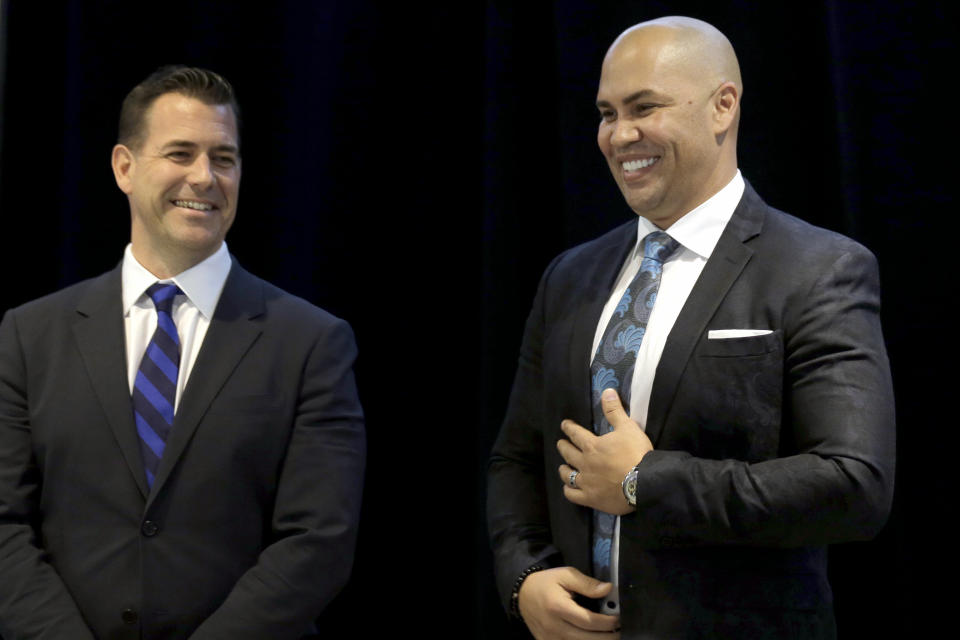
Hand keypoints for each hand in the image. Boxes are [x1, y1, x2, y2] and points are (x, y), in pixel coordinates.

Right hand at [518, 566, 619, 638]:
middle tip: (619, 630)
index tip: (619, 618)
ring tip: (609, 635)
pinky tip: (593, 637)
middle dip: (608, 636)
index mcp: (558, 608)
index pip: (589, 621)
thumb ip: (587, 583)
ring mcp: (550, 639)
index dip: (608, 622)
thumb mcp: (565, 575)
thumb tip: (608, 589)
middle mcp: (554, 627)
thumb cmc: (546, 583)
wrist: (522, 594)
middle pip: (588, 639)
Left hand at [557, 388, 651, 514]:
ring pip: (567, 475)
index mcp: (592, 446)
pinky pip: (572, 495)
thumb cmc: (636, 453)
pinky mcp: (590, 498)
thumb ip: (615, 411)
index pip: (575, 434)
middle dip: (563, 446)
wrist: (644, 483)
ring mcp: (586, 482)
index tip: (564, 425)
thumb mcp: (628, 427)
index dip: (568, 428)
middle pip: (568, 453)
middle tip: (561, 444)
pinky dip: (568, 491)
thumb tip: (607, 390)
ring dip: (564, 469)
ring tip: (563, 467)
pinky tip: (568, 489)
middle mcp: (585, 463)